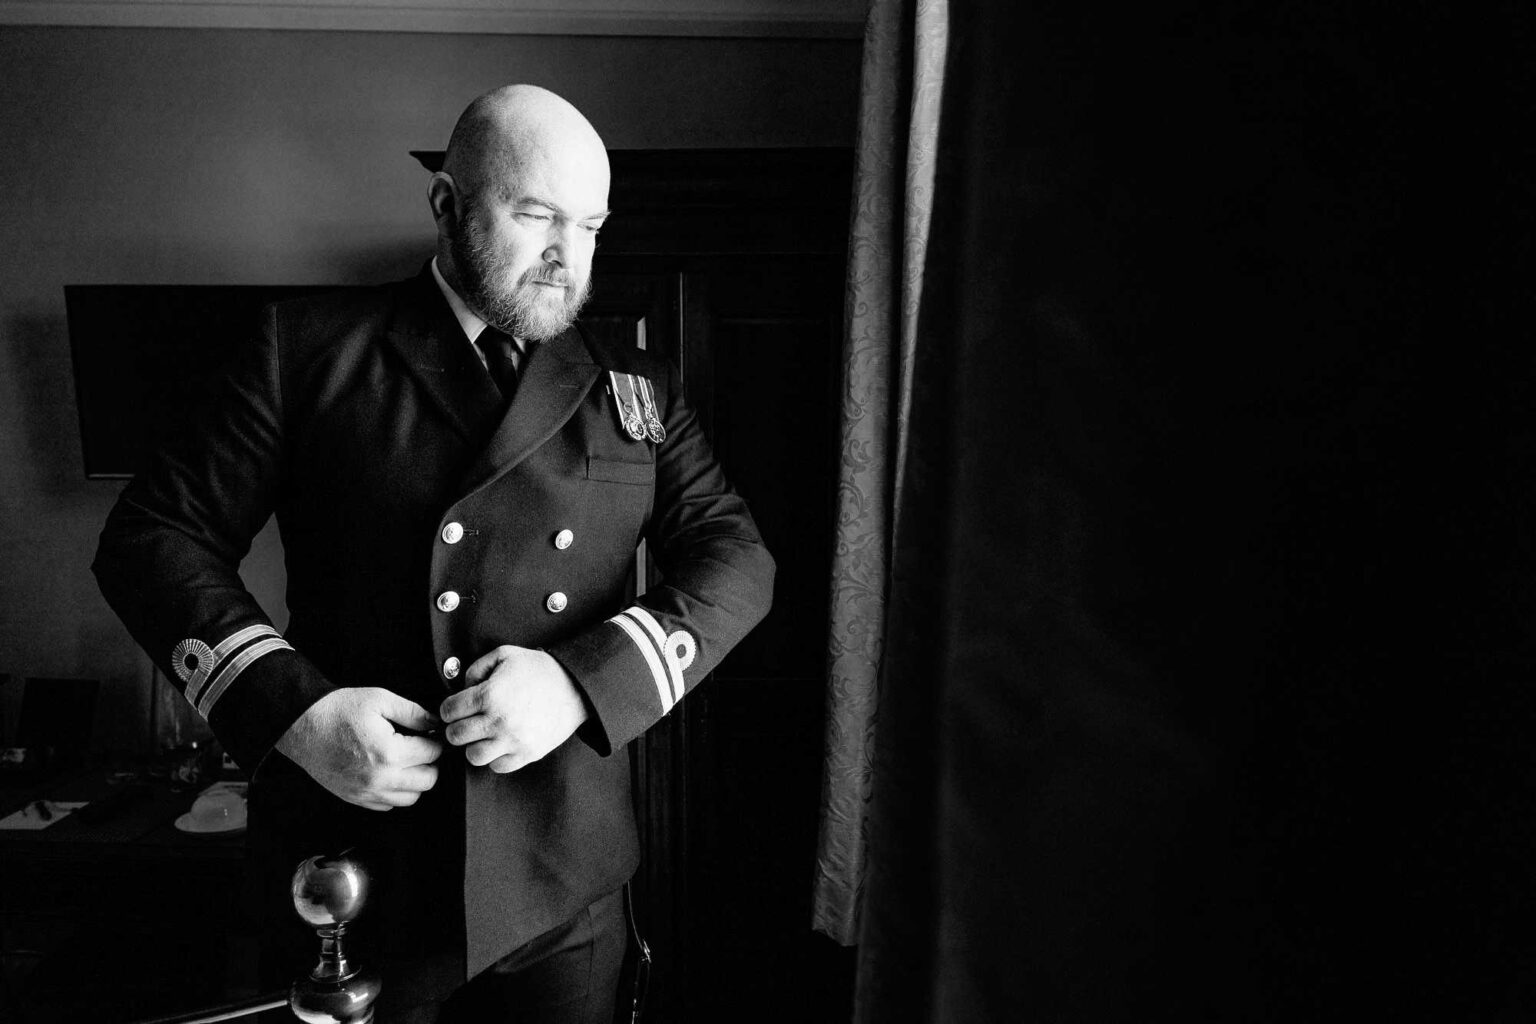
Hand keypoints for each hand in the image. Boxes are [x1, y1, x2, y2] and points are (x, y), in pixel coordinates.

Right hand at [275, 687, 443, 810]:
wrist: (303, 726)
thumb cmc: (338, 711)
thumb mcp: (380, 700)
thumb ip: (413, 712)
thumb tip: (435, 723)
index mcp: (389, 753)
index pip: (432, 754)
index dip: (436, 741)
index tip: (432, 734)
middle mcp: (380, 778)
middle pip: (428, 781)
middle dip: (431, 762)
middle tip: (422, 747)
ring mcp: (367, 792)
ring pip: (411, 798)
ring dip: (416, 780)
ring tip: (407, 760)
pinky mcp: (356, 798)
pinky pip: (389, 805)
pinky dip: (396, 792)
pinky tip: (390, 772)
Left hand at [440, 646, 588, 773]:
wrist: (576, 687)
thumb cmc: (539, 669)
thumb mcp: (505, 654)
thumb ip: (475, 668)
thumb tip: (461, 689)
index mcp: (490, 695)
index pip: (448, 711)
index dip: (449, 708)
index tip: (456, 707)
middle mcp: (499, 721)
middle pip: (455, 736)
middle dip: (457, 727)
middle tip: (467, 721)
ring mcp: (514, 741)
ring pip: (473, 756)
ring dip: (474, 745)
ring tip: (483, 735)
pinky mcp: (528, 754)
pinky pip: (497, 766)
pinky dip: (495, 757)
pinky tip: (501, 743)